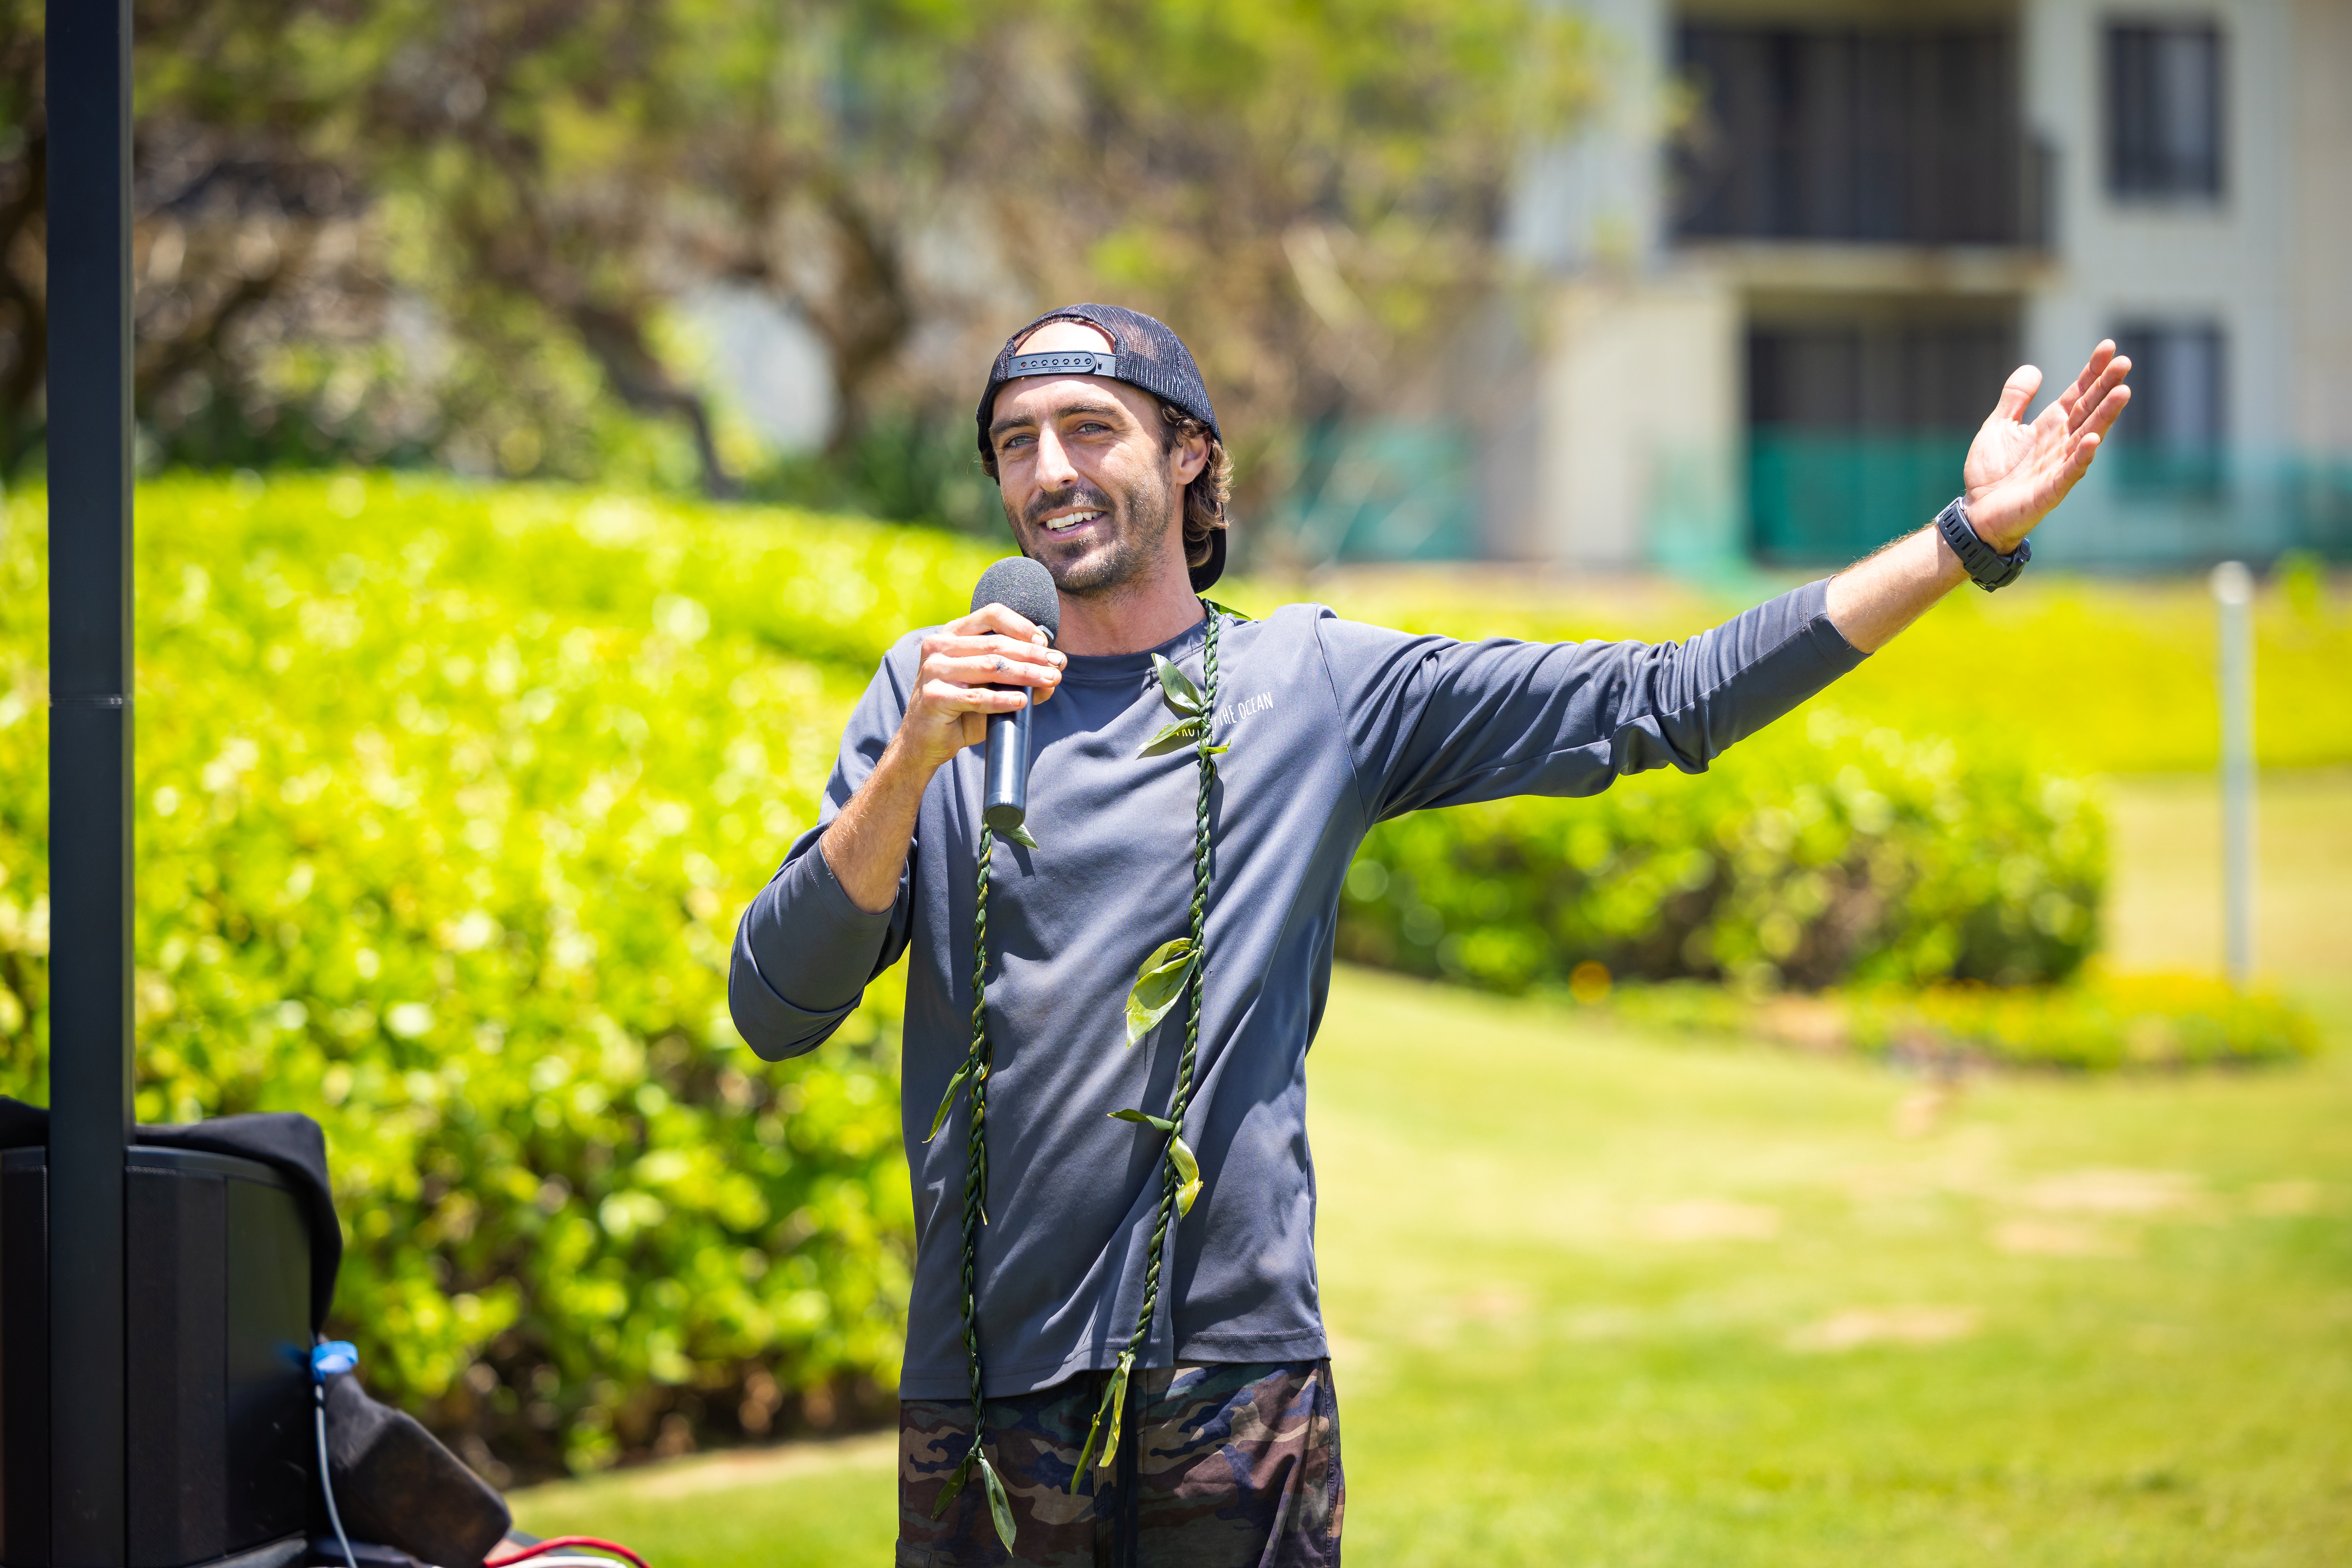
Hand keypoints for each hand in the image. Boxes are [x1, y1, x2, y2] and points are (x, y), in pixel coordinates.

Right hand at [894, 602, 1064, 773]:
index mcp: (951, 634)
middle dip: (1032, 655)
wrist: (923, 741)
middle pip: (996, 644)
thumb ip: (1018, 677)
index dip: (1021, 626)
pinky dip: (1003, 699)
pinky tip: (1022, 701)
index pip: (991, 615)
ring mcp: (933, 671)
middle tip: (1058, 665)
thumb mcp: (989, 688)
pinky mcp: (934, 697)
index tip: (1045, 644)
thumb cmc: (960, 710)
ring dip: (1026, 674)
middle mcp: (938, 646)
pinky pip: (977, 697)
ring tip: (1050, 680)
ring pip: (990, 667)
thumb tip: (1055, 673)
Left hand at [1961, 341, 2130, 551]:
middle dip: (2107, 387)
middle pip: (2089, 410)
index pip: (2077, 393)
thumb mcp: (1998, 427)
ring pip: (2088, 436)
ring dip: (2106, 416)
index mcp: (2050, 425)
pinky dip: (2082, 457)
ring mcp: (2060, 465)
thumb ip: (2015, 400)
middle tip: (2125, 362)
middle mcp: (2061, 442)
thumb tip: (2033, 369)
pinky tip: (2093, 440)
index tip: (2109, 346)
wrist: (1977, 511)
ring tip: (2122, 392)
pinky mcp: (2051, 490)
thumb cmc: (1990, 472)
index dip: (2092, 371)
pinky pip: (2070, 472)